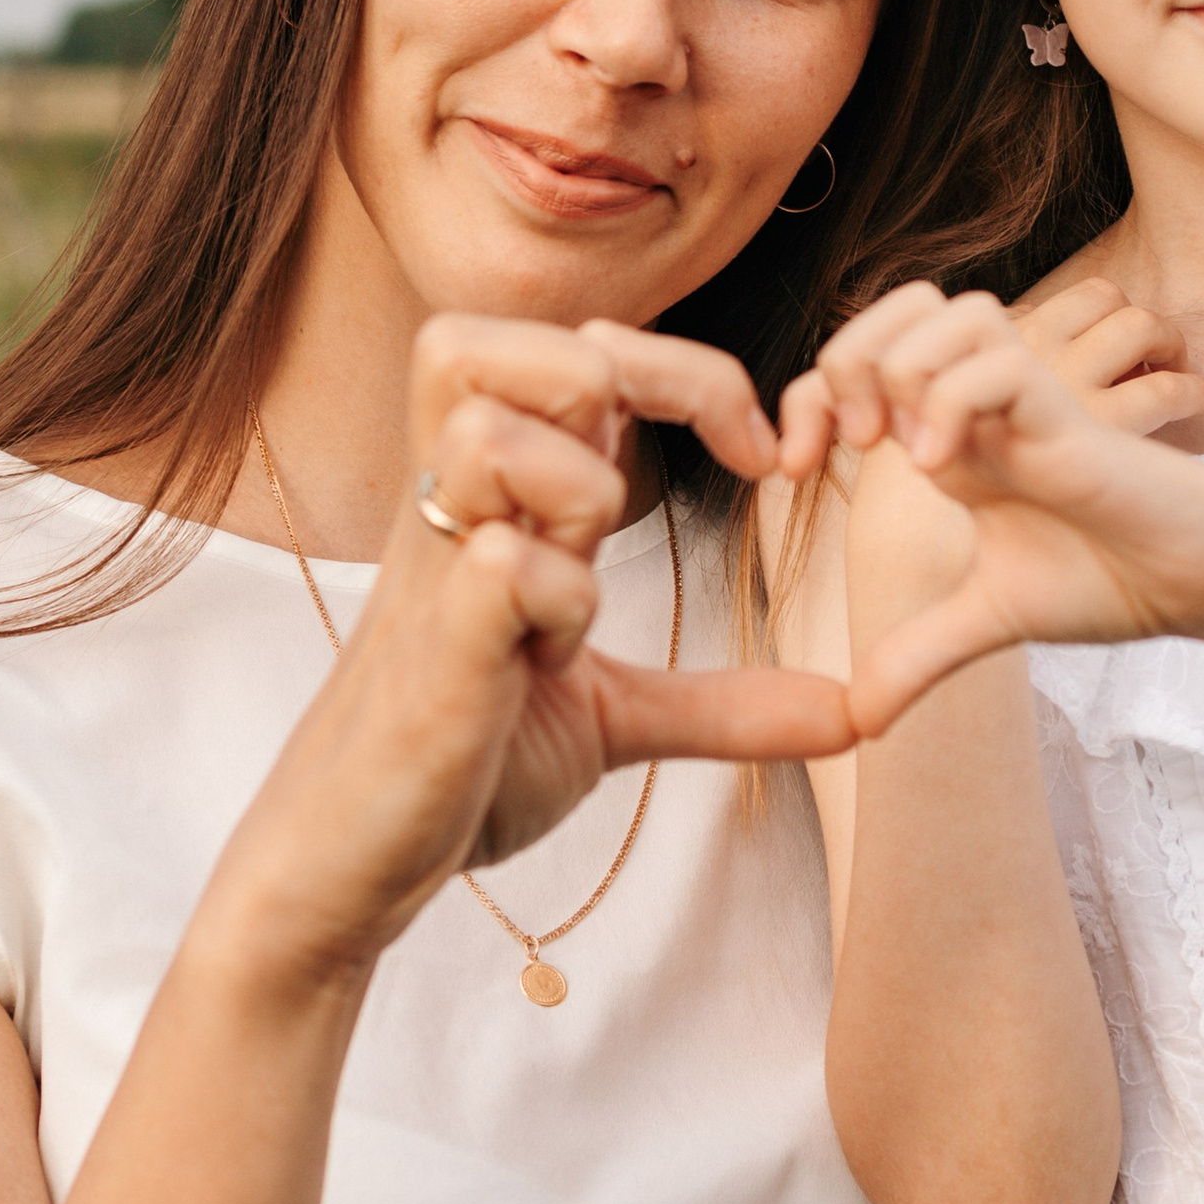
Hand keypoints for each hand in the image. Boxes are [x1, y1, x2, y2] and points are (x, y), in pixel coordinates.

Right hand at [212, 319, 853, 989]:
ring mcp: (435, 573)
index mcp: (500, 501)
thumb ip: (726, 703)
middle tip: (645, 498)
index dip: (685, 369)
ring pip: (492, 431)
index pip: (575, 343)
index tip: (761, 453)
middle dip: (611, 390)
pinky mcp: (434, 653)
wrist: (350, 863)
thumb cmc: (464, 764)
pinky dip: (559, 601)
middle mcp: (456, 511)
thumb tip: (853, 712)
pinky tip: (552, 662)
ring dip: (576, 496)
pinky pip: (503, 565)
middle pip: (500, 340)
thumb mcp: (614, 717)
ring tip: (579, 594)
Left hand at [783, 286, 1203, 736]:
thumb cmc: (1113, 581)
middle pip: (894, 309)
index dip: (804, 398)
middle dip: (843, 358)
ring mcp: (1025, 403)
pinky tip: (945, 472)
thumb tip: (858, 720)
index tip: (791, 469)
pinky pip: (996, 362)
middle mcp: (980, 405)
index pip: (856, 365)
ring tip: (900, 450)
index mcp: (950, 435)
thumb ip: (918, 655)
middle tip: (848, 443)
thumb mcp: (988, 622)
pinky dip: (951, 405)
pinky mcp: (1069, 415)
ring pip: (945, 312)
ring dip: (900, 369)